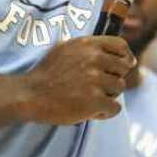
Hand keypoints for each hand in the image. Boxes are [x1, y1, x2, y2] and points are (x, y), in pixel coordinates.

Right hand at [18, 36, 135, 123]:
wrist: (31, 95)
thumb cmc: (47, 74)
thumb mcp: (65, 49)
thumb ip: (89, 48)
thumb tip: (122, 53)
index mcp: (87, 44)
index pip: (120, 45)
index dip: (125, 56)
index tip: (123, 65)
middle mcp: (94, 59)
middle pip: (123, 68)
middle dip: (114, 78)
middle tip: (98, 87)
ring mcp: (95, 80)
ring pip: (119, 88)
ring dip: (108, 96)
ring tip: (89, 99)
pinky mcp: (95, 101)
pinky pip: (115, 107)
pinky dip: (104, 112)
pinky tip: (90, 111)